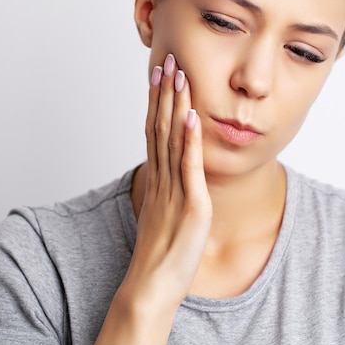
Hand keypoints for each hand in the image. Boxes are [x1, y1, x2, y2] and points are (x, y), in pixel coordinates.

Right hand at [93, 54, 211, 344]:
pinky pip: (188, 167)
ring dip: (174, 105)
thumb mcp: (164, 212)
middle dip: (164, 92)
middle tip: (167, 60)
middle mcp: (162, 178)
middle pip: (159, 127)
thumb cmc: (161, 252)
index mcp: (157, 179)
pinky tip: (191, 116)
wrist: (153, 283)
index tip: (158, 74)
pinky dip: (189, 140)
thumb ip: (168, 188)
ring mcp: (175, 189)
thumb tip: (173, 170)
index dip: (156, 101)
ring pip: (171, 139)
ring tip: (178, 75)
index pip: (154, 131)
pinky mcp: (190, 204)